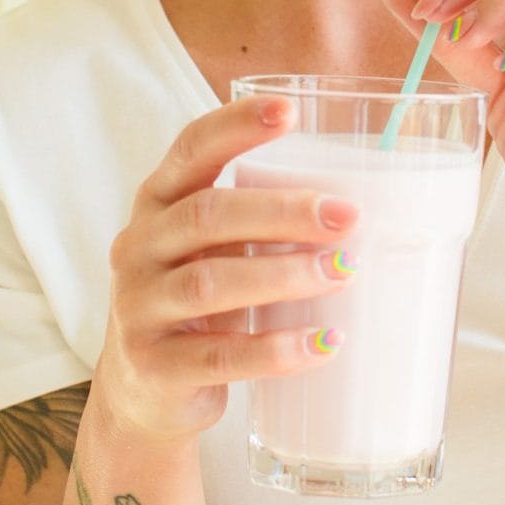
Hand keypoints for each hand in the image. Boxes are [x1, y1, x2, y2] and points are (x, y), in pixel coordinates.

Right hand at [95, 94, 355, 442]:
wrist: (143, 393)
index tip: (290, 111)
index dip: (235, 126)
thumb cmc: (199, 306)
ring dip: (284, 275)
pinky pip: (220, 356)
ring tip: (344, 272)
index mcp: (157, 204)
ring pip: (210, 283)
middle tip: (348, 215)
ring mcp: (138, 308)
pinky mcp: (154, 366)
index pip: (190, 150)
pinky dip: (275, 350)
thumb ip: (261, 224)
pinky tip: (321, 345)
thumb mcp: (213, 252)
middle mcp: (138, 247)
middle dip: (282, 211)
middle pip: (207, 214)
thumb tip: (365, 208)